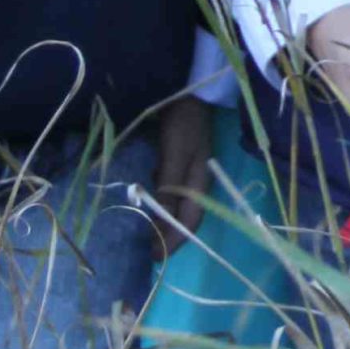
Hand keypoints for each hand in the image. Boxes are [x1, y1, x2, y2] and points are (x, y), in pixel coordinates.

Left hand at [152, 96, 212, 250]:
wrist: (188, 90)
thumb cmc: (183, 124)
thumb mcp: (175, 156)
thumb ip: (169, 190)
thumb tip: (163, 226)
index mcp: (201, 181)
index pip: (191, 220)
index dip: (175, 240)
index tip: (156, 258)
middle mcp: (198, 179)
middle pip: (186, 214)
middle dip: (170, 234)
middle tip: (151, 251)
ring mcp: (190, 168)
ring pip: (178, 203)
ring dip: (164, 218)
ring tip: (148, 232)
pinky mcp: (180, 158)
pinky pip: (171, 189)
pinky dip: (161, 201)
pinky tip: (149, 200)